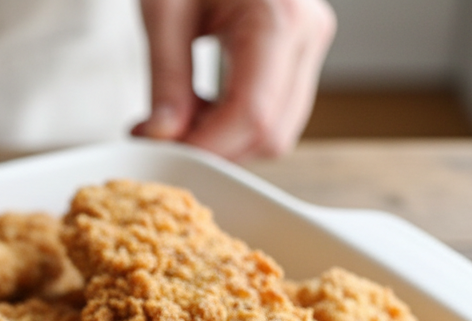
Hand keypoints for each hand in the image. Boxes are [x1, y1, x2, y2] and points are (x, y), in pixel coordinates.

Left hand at [135, 0, 335, 159]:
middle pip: (272, 133)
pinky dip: (234, 123)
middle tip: (159, 135)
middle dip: (215, 149)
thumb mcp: (164, 8)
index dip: (207, 149)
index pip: (252, 116)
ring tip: (175, 116)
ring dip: (223, 139)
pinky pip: (275, 110)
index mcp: (279, 18)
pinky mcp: (302, 49)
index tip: (162, 155)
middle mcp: (308, 33)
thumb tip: (163, 137)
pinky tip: (198, 105)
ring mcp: (312, 42)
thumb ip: (166, 77)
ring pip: (278, 131)